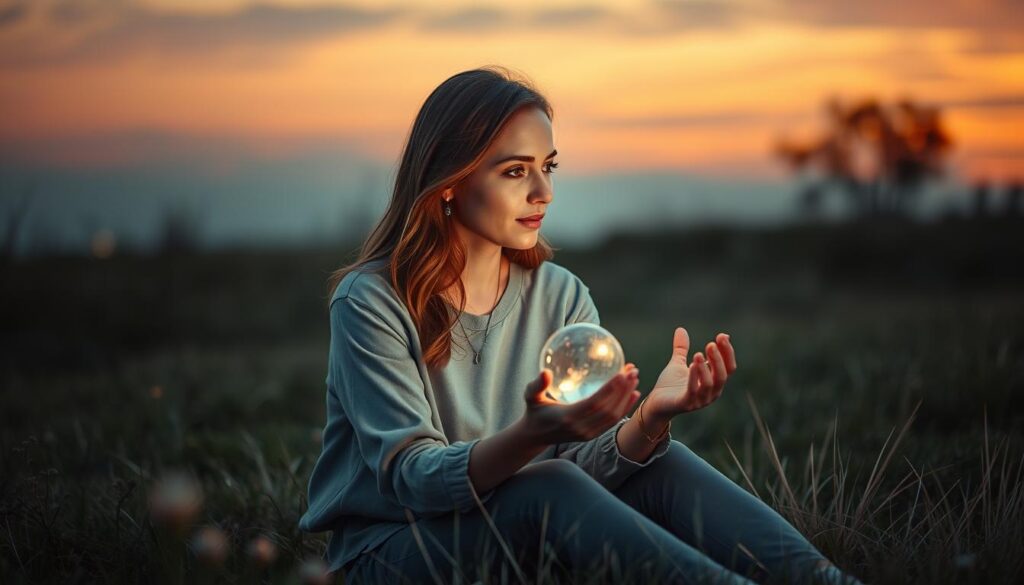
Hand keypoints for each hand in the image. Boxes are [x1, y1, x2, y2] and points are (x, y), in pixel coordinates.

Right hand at [521, 363, 640, 445]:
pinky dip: (625, 408)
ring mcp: (588, 433)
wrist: (535, 436)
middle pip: (608, 409)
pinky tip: (634, 394)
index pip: (594, 403)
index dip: (610, 389)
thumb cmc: (534, 411)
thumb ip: (537, 385)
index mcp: (567, 417)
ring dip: (626, 397)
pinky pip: (612, 422)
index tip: (622, 373)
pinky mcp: (592, 435)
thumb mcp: (530, 396)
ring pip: (613, 416)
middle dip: (623, 390)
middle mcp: (581, 428)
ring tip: (634, 378)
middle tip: (632, 371)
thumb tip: (545, 372)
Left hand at [643, 328, 736, 420]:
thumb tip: (681, 329)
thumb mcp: (677, 364)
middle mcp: (710, 392)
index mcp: (713, 382)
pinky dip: (694, 377)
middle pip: (722, 375)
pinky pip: (693, 391)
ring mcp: (699, 400)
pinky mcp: (686, 404)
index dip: (727, 352)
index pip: (728, 367)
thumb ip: (681, 349)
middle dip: (719, 359)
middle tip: (711, 343)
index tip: (722, 336)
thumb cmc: (669, 385)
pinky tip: (691, 364)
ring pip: (710, 384)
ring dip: (705, 367)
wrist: (655, 403)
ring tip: (698, 353)